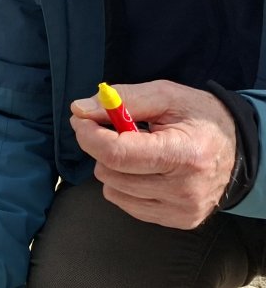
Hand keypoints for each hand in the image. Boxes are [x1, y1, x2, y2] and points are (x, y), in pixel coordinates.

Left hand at [70, 79, 236, 228]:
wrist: (237, 149)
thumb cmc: (200, 118)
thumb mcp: (167, 96)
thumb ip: (123, 100)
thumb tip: (80, 110)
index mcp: (184, 155)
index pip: (117, 154)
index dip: (89, 135)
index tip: (81, 119)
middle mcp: (184, 189)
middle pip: (110, 173)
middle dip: (102, 147)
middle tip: (116, 131)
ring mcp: (181, 210)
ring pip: (112, 190)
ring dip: (114, 168)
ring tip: (139, 152)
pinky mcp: (177, 221)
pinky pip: (126, 204)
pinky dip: (125, 185)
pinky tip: (146, 170)